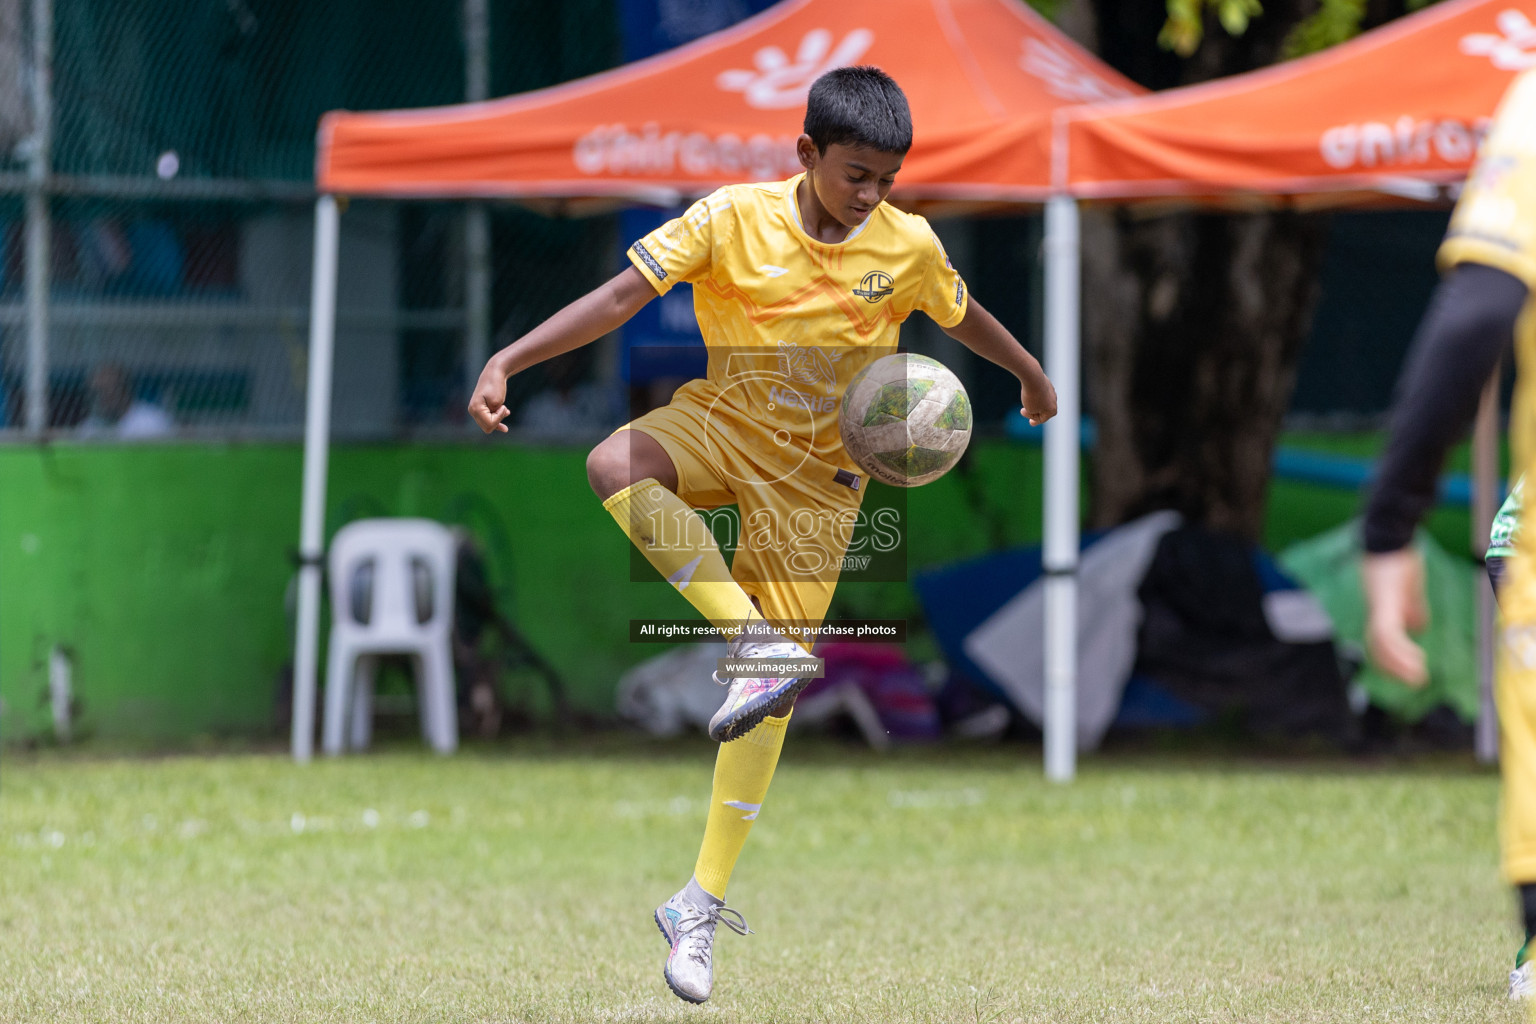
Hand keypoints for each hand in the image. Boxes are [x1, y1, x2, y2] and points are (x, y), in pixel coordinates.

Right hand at [468, 362, 511, 433]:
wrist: (493, 374)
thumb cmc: (496, 386)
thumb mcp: (498, 402)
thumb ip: (497, 416)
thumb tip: (502, 428)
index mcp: (475, 409)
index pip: (490, 424)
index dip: (499, 417)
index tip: (503, 406)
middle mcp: (472, 411)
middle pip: (488, 427)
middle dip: (498, 420)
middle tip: (503, 408)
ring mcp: (474, 411)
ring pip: (488, 425)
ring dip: (498, 419)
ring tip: (504, 408)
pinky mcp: (479, 409)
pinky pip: (487, 421)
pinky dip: (496, 420)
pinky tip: (505, 418)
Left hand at [1019, 373, 1057, 426]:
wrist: (1033, 378)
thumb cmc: (1031, 397)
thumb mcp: (1030, 410)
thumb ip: (1034, 411)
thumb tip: (1039, 403)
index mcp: (1052, 410)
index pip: (1041, 419)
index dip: (1030, 417)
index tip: (1022, 411)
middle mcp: (1054, 401)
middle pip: (1043, 410)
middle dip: (1034, 411)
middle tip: (1022, 410)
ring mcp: (1052, 391)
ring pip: (1042, 400)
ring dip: (1034, 402)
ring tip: (1027, 398)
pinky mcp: (1047, 383)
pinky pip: (1040, 391)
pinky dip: (1035, 393)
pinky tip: (1030, 390)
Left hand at [1361, 547, 1429, 686]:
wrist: (1390, 535)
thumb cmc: (1398, 557)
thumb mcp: (1408, 588)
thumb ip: (1412, 607)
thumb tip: (1418, 626)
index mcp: (1380, 610)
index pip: (1380, 642)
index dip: (1391, 659)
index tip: (1408, 672)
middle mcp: (1375, 610)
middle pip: (1377, 647)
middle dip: (1394, 667)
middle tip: (1415, 682)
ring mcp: (1378, 606)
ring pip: (1382, 644)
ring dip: (1399, 662)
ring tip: (1418, 676)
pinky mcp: (1384, 602)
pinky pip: (1387, 631)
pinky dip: (1400, 648)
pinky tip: (1416, 658)